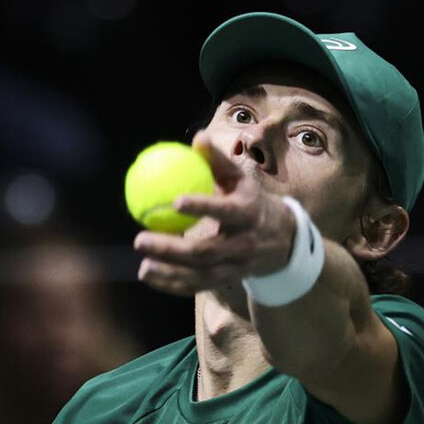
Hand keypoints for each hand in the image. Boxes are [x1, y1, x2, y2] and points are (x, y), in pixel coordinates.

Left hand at [133, 130, 295, 295]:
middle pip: (206, 251)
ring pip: (201, 275)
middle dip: (172, 249)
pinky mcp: (229, 279)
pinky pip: (199, 286)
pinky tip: (151, 277)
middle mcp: (244, 243)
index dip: (202, 207)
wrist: (283, 239)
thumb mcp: (241, 179)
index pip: (225, 211)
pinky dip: (174, 285)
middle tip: (140, 240)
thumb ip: (218, 160)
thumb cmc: (251, 200)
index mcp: (248, 213)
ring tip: (143, 267)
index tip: (174, 202)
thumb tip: (197, 137)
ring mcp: (237, 266)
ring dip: (169, 273)